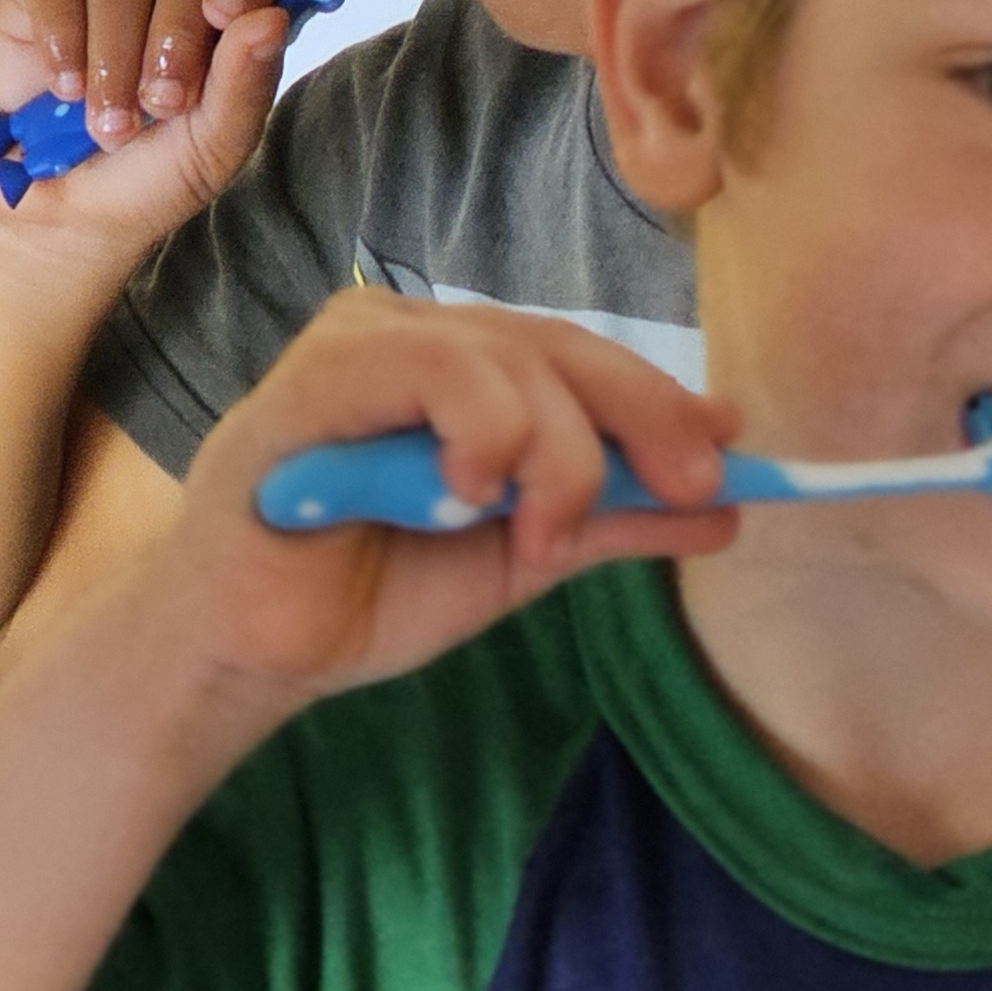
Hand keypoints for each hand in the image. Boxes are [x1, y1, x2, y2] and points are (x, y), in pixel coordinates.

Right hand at [0, 0, 306, 256]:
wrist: (66, 212)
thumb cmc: (151, 173)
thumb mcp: (214, 144)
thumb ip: (246, 82)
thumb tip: (270, 18)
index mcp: (230, 10)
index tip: (225, 16)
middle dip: (175, 41)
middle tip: (161, 107)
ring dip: (113, 61)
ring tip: (108, 125)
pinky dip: (61, 40)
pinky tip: (65, 87)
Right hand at [141, 291, 738, 706]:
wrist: (258, 655)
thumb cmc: (374, 592)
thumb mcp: (525, 554)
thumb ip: (619, 516)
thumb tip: (733, 498)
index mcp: (463, 365)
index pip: (582, 359)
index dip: (662, 405)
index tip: (729, 468)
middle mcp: (415, 334)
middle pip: (559, 347)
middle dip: (641, 418)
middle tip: (688, 486)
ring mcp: (360, 345)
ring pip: (507, 357)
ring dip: (553, 454)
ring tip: (533, 535)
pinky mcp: (312, 379)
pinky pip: (427, 371)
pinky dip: (476, 432)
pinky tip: (469, 495)